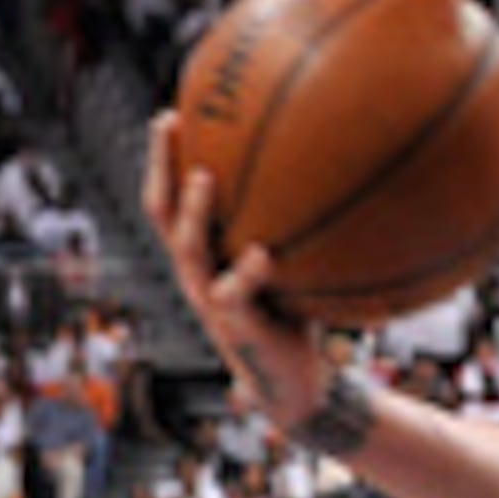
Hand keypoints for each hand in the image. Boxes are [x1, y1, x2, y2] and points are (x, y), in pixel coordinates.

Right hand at [142, 113, 333, 432]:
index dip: (165, 159)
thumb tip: (335, 168)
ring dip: (195, 213)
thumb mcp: (290, 263)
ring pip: (188, 250)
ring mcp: (211, 301)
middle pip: (164, 213)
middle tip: (170, 122)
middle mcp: (197, 273)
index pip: (172, 199)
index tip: (172, 112)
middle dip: (164, 165)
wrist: (296, 385)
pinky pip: (234, 296)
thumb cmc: (295, 314)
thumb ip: (294, 226)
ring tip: (205, 177)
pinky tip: (263, 252)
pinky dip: (247, 273)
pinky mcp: (237, 328)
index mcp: (204, 255)